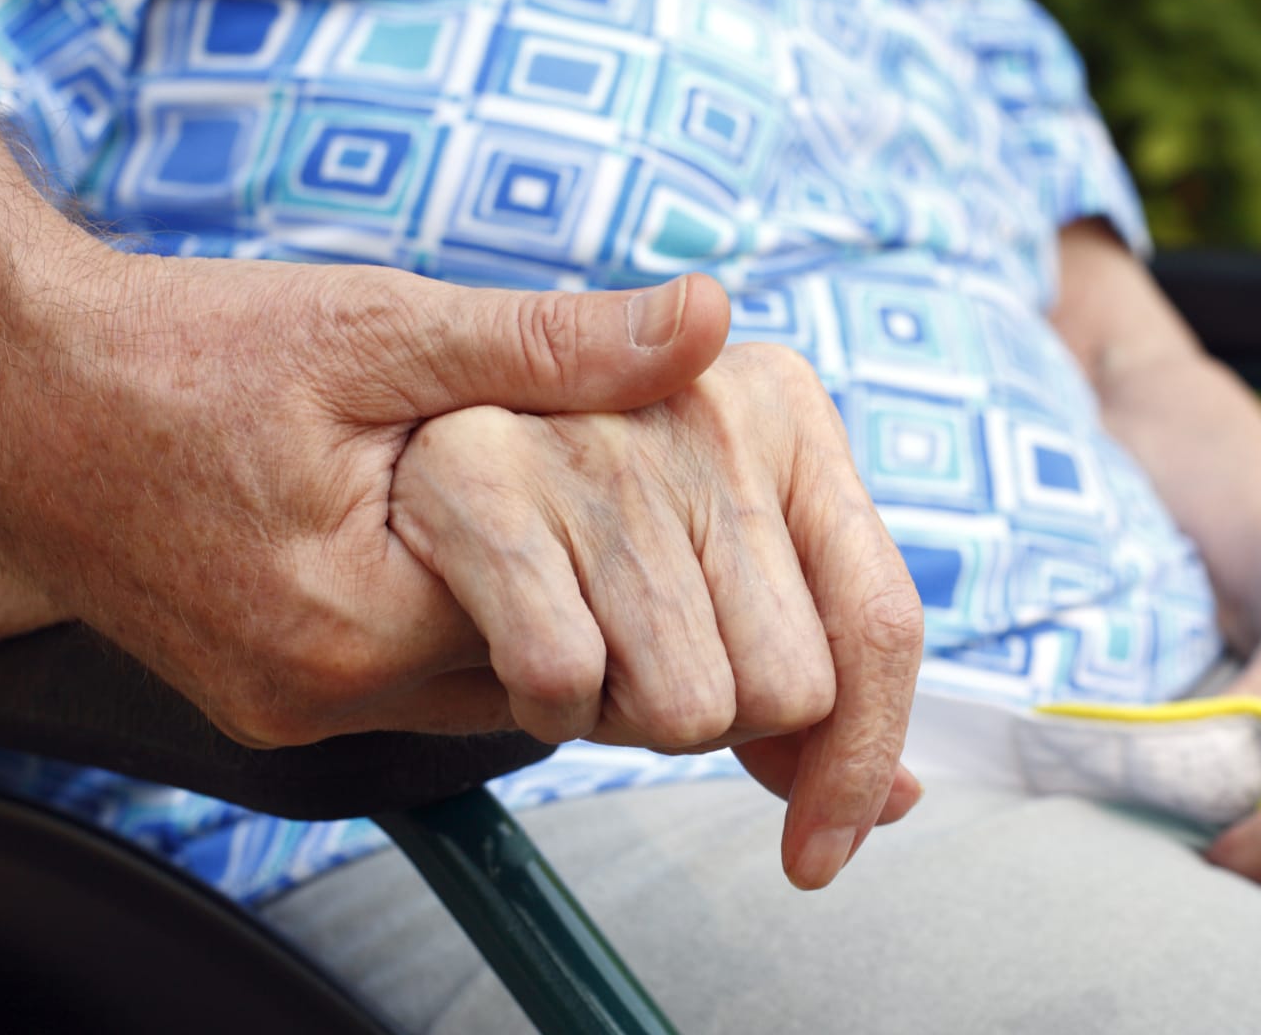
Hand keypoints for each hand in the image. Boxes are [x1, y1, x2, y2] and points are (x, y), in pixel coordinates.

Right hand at [0, 243, 739, 742]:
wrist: (2, 389)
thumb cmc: (184, 350)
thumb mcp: (380, 327)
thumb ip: (550, 343)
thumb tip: (710, 318)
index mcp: (358, 624)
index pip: (575, 631)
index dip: (629, 557)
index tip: (651, 489)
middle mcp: (321, 697)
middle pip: (530, 669)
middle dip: (583, 587)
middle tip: (611, 499)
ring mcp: (284, 709)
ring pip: (471, 681)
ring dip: (516, 602)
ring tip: (533, 508)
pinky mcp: (260, 697)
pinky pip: (403, 680)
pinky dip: (446, 616)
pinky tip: (451, 536)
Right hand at [390, 342, 924, 888]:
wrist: (362, 441)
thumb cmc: (564, 525)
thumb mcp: (700, 571)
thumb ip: (797, 667)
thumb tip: (898, 799)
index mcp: (787, 411)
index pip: (879, 622)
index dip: (858, 764)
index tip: (818, 856)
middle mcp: (711, 404)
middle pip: (788, 686)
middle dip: (712, 716)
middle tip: (637, 659)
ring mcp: (600, 430)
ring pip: (688, 703)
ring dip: (621, 714)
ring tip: (574, 638)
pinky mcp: (479, 469)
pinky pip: (567, 677)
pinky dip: (543, 703)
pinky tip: (511, 644)